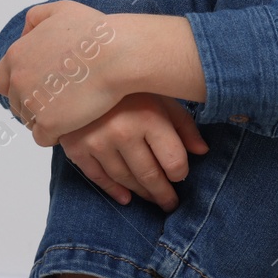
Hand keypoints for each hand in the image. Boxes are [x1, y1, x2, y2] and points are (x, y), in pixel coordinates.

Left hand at [0, 1, 121, 144]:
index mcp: (16, 55)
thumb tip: (26, 34)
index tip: (41, 88)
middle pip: (16, 104)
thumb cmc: (95, 31)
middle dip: (35, 104)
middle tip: (60, 102)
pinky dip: (56, 135)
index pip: (3, 81)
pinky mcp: (49, 123)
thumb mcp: (61, 9)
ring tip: (70, 113)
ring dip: (46, 120)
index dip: (21, 86)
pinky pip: (43, 138)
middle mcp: (18, 80)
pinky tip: (73, 125)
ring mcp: (32, 103)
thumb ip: (36, 18)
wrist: (117, 53)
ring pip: (29, 122)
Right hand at [59, 94, 208, 208]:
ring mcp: (97, 142)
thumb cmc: (128, 85)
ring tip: (151, 198)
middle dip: (163, 193)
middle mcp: (123, 132)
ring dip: (141, 192)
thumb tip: (202, 151)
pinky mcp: (76, 148)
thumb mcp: (161, 96)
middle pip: (150, 175)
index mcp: (149, 117)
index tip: (180, 176)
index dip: (180, 173)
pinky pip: (98, 178)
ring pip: (125, 179)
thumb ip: (183, 124)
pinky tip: (126, 198)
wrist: (78, 73)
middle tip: (170, 203)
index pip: (173, 162)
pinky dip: (113, 190)